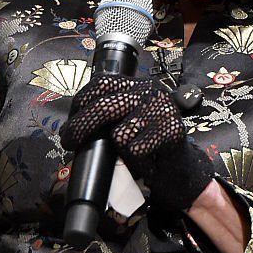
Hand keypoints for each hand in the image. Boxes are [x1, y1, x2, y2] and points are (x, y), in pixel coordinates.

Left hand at [60, 73, 213, 213]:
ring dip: (118, 154)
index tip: (70, 121)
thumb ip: (107, 117)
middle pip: (104, 106)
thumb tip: (73, 128)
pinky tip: (147, 166)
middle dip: (80, 127)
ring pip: (119, 134)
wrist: (183, 169)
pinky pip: (136, 151)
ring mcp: (161, 109)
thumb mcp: (127, 123)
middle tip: (69, 142)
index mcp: (135, 86)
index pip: (101, 84)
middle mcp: (149, 91)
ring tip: (130, 160)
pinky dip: (137, 165)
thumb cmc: (150, 147)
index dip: (80, 102)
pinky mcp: (171, 130)